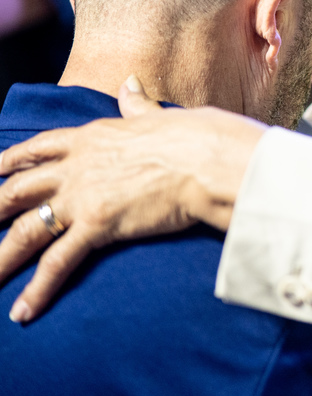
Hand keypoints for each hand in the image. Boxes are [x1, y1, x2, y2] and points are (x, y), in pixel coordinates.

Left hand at [0, 77, 264, 322]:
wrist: (208, 159)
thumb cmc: (196, 136)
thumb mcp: (158, 115)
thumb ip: (138, 105)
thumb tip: (130, 84)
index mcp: (92, 136)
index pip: (39, 149)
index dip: (11, 162)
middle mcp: (77, 165)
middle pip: (18, 190)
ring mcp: (83, 196)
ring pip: (26, 230)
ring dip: (2, 258)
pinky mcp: (97, 224)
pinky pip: (58, 261)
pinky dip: (38, 289)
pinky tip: (23, 311)